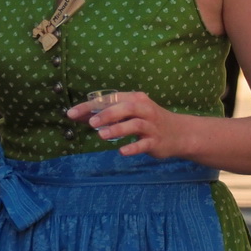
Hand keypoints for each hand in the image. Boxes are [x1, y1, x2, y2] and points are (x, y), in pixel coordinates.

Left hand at [69, 90, 183, 158]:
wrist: (179, 133)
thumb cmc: (148, 121)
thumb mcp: (130, 113)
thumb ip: (107, 115)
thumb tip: (79, 116)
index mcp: (135, 99)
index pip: (110, 99)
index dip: (90, 106)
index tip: (71, 113)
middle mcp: (144, 110)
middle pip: (125, 108)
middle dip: (107, 114)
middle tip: (90, 123)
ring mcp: (151, 126)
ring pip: (134, 124)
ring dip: (118, 129)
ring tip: (101, 136)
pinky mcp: (156, 142)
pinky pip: (144, 144)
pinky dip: (133, 147)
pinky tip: (122, 151)